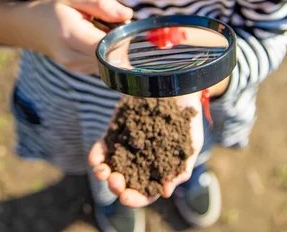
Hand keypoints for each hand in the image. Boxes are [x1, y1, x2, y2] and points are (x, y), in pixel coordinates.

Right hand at [30, 0, 132, 73]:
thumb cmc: (56, 9)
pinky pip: (105, 63)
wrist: (33, 27)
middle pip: (112, 56)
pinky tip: (96, 39)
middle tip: (112, 22)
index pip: (106, 45)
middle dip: (121, 40)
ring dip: (114, 46)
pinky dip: (107, 51)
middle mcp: (72, 57)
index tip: (121, 22)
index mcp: (70, 35)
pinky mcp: (82, 71)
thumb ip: (102, 4)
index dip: (121, 36)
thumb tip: (128, 15)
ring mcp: (76, 67)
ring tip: (100, 29)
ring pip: (111, 61)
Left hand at [88, 92, 203, 207]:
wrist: (176, 88)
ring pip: (109, 168)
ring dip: (103, 173)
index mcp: (157, 171)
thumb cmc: (187, 119)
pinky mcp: (114, 132)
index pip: (144, 193)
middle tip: (116, 182)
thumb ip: (180, 169)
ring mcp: (125, 148)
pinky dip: (97, 155)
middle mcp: (139, 163)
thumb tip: (165, 193)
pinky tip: (96, 159)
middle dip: (116, 186)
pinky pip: (102, 147)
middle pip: (124, 183)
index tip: (126, 197)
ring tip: (103, 172)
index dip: (135, 198)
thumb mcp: (190, 145)